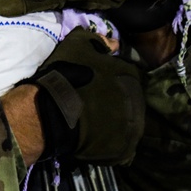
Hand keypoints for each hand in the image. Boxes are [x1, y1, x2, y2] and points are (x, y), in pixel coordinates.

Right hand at [28, 28, 144, 165]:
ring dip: (116, 122)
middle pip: (131, 100)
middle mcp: (139, 102)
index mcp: (131, 76)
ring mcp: (133, 128)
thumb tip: (115, 43)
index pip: (128, 75)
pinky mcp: (124, 150)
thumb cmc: (66, 75)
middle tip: (96, 102)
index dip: (113, 78)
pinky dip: (113, 144)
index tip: (98, 82)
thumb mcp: (78, 45)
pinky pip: (123, 147)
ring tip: (94, 122)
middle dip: (117, 100)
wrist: (52, 110)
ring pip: (128, 123)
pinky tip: (98, 140)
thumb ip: (99, 40)